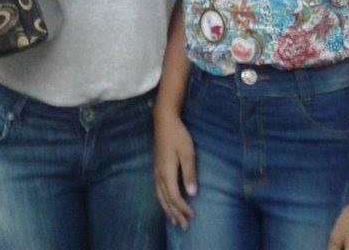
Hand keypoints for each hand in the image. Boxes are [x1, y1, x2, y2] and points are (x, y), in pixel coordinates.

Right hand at [153, 111, 196, 228]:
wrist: (164, 121)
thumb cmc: (178, 135)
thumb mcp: (187, 152)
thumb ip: (189, 172)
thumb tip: (192, 193)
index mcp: (166, 172)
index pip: (174, 196)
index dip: (182, 207)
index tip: (192, 215)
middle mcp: (159, 175)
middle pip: (166, 200)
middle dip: (175, 214)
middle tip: (183, 226)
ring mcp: (156, 172)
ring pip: (160, 197)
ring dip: (167, 210)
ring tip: (174, 221)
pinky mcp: (157, 169)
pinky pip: (158, 191)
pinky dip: (163, 201)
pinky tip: (166, 204)